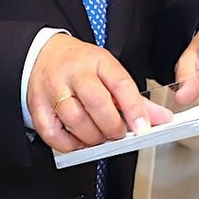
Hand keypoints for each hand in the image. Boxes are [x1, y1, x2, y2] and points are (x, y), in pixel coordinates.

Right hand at [28, 34, 171, 152]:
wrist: (41, 54)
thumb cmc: (79, 66)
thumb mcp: (108, 72)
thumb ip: (134, 99)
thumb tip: (161, 120)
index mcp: (97, 61)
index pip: (120, 83)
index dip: (134, 109)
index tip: (144, 128)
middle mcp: (74, 73)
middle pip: (96, 102)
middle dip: (111, 126)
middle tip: (118, 134)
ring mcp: (53, 88)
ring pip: (74, 119)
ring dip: (91, 136)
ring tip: (98, 137)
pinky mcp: (37, 105)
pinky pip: (52, 132)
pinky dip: (68, 144)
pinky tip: (77, 140)